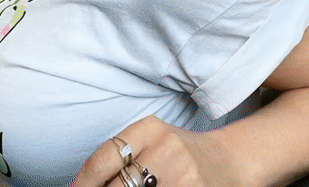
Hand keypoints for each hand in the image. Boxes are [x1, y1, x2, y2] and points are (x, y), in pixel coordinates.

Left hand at [70, 115, 243, 186]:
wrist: (231, 160)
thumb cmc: (182, 154)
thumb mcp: (154, 142)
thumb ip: (121, 157)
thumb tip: (77, 185)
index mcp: (151, 129)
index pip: (105, 156)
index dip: (84, 181)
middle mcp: (166, 149)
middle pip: (118, 185)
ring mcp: (182, 176)